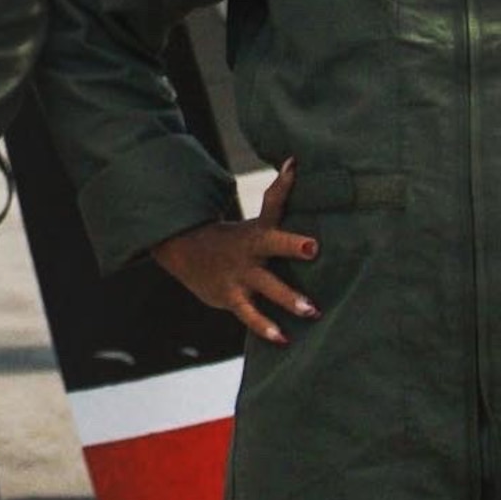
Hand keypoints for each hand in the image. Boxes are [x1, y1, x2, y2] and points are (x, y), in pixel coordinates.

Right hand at [147, 160, 319, 346]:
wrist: (185, 252)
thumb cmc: (234, 237)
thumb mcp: (256, 218)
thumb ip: (278, 194)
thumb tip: (295, 160)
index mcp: (257, 232)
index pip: (275, 216)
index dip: (291, 215)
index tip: (313, 233)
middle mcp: (250, 252)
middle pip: (271, 247)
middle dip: (292, 250)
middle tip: (314, 250)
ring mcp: (239, 276)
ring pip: (265, 288)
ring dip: (286, 299)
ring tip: (311, 311)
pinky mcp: (232, 298)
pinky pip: (249, 315)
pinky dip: (265, 327)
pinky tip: (283, 339)